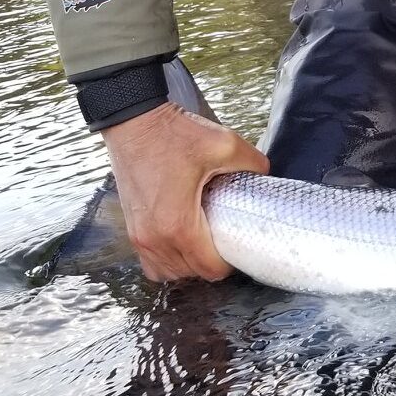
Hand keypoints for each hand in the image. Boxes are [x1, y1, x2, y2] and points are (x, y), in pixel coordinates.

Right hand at [101, 102, 268, 281]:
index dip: (229, 263)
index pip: (209, 269)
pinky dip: (165, 260)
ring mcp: (138, 234)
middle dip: (210, 263)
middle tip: (223, 240)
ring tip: (202, 244)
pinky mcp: (130, 226)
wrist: (134, 121)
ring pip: (166, 272)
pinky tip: (179, 243)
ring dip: (187, 265)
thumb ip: (253, 164)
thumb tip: (265, 176)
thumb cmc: (172, 134)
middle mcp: (154, 237)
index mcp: (178, 224)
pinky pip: (149, 261)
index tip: (237, 244)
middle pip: (189, 274)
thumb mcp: (224, 145)